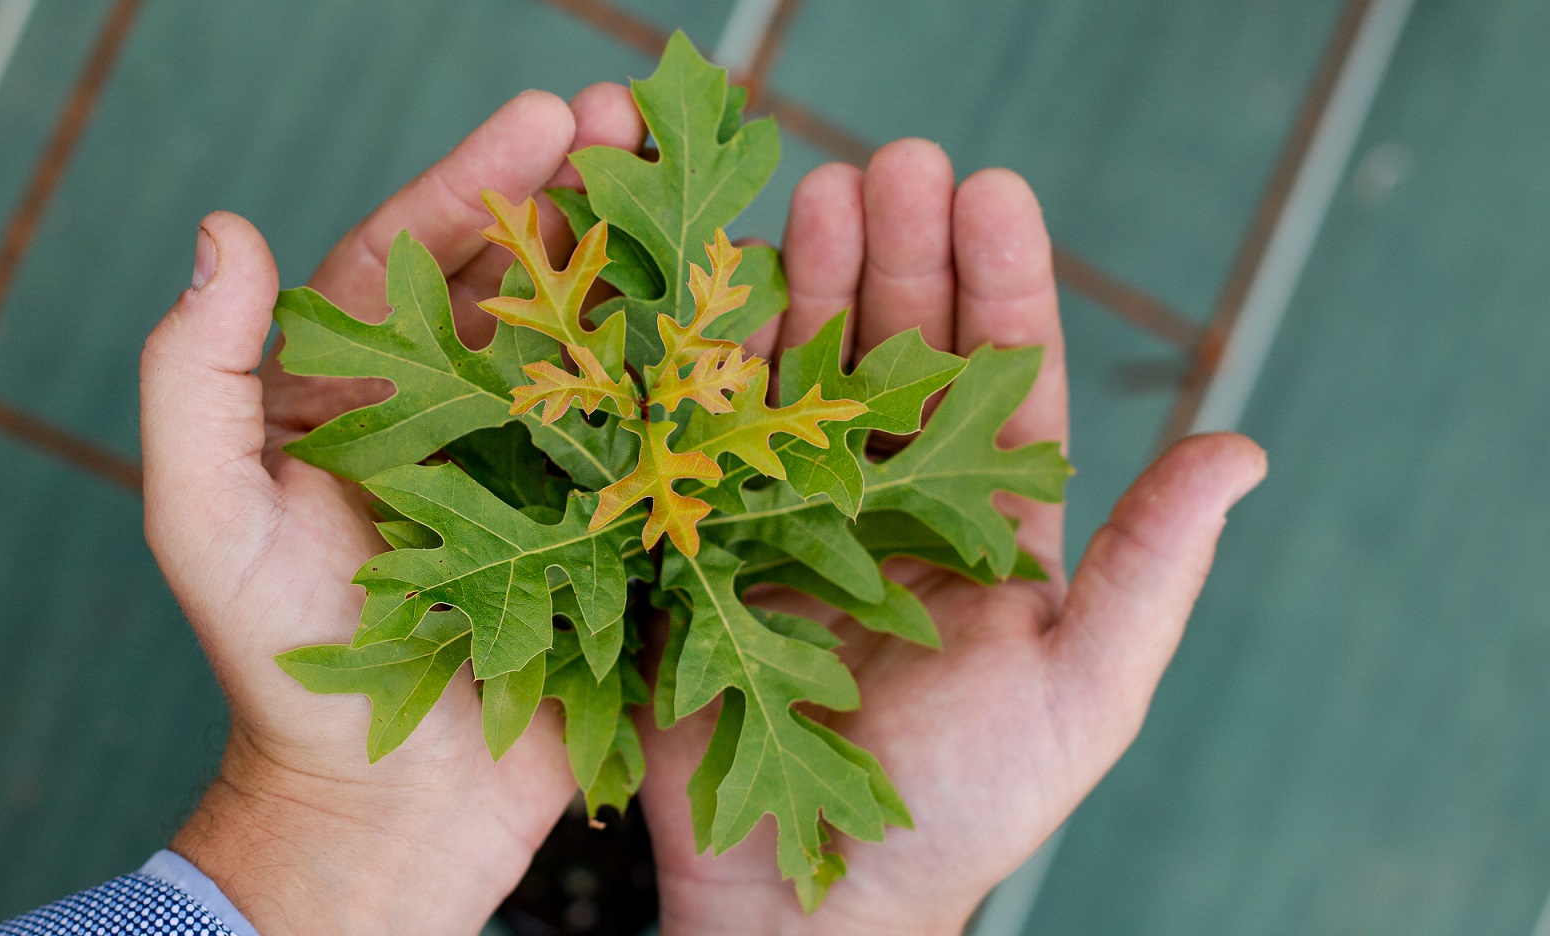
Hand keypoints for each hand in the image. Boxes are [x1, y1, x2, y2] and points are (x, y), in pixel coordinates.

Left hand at [141, 87, 645, 934]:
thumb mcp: (204, 519)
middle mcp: (456, 417)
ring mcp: (540, 471)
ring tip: (701, 190)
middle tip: (635, 120)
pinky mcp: (607, 533)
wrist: (378, 808)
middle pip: (522, 280)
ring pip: (598, 340)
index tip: (546, 116)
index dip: (478, 182)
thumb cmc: (278, 664)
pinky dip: (704, 374)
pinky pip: (660, 438)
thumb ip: (192, 378)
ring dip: (649, 260)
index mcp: (363, 394)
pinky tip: (746, 311)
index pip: (419, 258)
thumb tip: (225, 232)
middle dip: (578, 195)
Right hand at [638, 139, 1268, 933]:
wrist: (812, 898)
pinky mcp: (709, 543)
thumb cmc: (964, 806)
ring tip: (812, 189)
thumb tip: (1247, 446)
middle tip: (890, 161)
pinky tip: (720, 285)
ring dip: (810, 279)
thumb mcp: (1086, 687)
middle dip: (899, 254)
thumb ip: (1153, 566)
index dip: (1000, 281)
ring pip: (807, 373)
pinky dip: (717, 359)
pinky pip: (713, 436)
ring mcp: (796, 518)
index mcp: (989, 526)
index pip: (1002, 379)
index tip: (991, 189)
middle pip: (900, 351)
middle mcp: (893, 506)